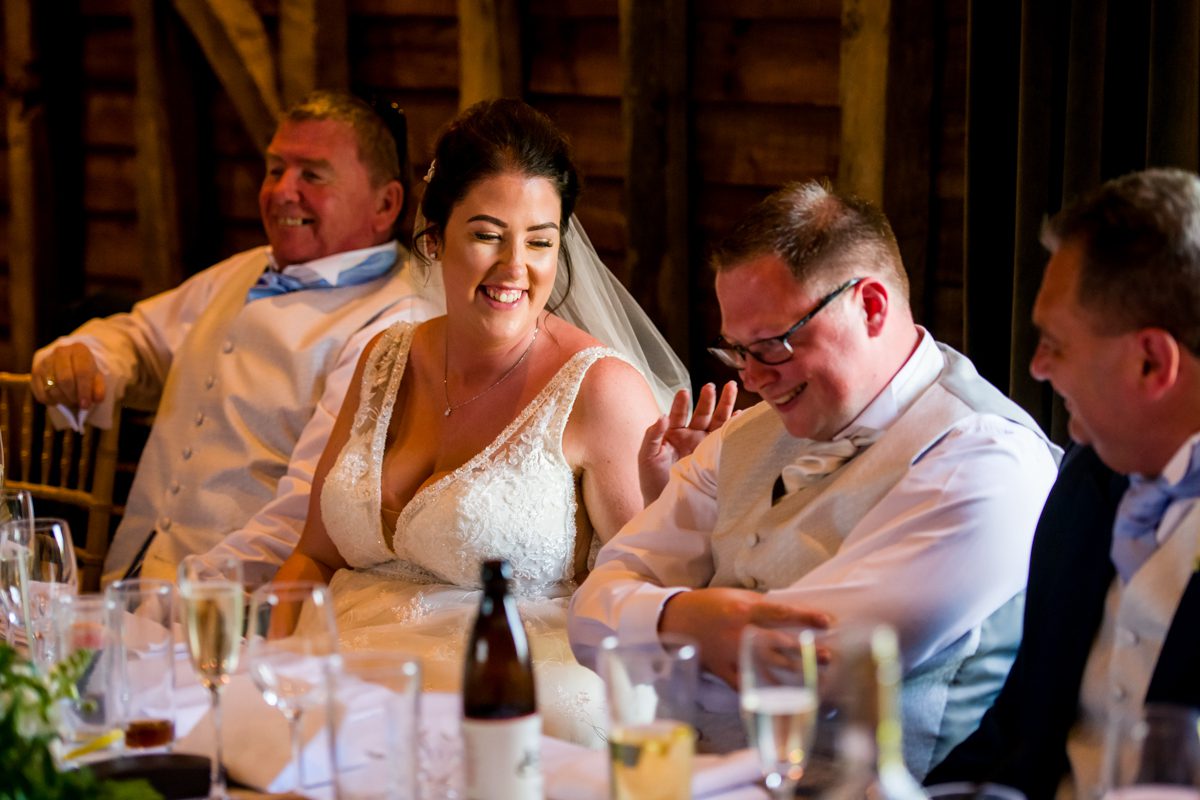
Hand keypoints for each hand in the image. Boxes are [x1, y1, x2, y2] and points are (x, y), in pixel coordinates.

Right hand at [31, 344, 105, 409]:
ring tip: (71, 403)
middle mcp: (60, 352)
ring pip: (52, 387)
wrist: (68, 362)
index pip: (82, 372)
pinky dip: (51, 401)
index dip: (84, 391)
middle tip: (78, 404)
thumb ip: (99, 388)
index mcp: (79, 350)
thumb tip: (97, 399)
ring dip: (63, 400)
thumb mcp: (96, 377)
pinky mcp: (35, 372)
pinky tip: (59, 401)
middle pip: (65, 380)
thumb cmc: (85, 371)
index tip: (86, 404)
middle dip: (72, 396)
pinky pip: (41, 393)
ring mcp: (45, 361)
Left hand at [638, 381, 737, 503]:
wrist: (665, 505)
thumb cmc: (652, 481)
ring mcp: (704, 445)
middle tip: (711, 386)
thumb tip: (663, 416)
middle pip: (702, 413)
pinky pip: (725, 438)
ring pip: (716, 421)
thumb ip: (652, 435)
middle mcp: (690, 436)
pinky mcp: (714, 456)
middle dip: (707, 399)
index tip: (684, 393)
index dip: (681, 404)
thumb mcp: (646, 456)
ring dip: (724, 405)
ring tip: (730, 387)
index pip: (678, 414)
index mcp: (673, 433)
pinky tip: (740, 415)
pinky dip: (733, 426)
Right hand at [658, 587, 829, 689]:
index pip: (782, 613)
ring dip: (792, 673)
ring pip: (768, 667)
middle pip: (779, 643)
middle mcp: (739, 633)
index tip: (826, 622)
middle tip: (827, 656)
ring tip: (814, 678)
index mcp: (744, 610)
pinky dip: (764, 692)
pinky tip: (782, 698)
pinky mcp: (723, 670)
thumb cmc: (708, 604)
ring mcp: (731, 654)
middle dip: (805, 651)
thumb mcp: (735, 596)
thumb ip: (760, 606)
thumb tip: (789, 614)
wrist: (675, 619)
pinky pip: (747, 684)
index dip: (806, 617)